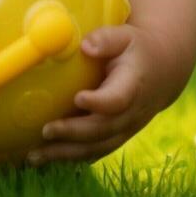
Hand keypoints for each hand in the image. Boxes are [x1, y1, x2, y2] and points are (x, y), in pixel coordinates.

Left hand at [26, 23, 178, 164]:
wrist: (161, 72)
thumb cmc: (135, 50)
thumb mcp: (125, 36)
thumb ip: (106, 39)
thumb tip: (86, 46)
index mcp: (133, 85)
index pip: (118, 99)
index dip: (100, 102)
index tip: (78, 98)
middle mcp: (131, 113)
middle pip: (102, 129)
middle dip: (73, 133)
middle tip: (46, 130)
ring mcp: (124, 129)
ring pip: (96, 147)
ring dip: (66, 154)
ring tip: (34, 157)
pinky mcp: (115, 137)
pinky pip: (93, 152)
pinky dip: (70, 157)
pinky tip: (44, 159)